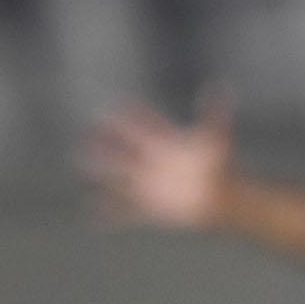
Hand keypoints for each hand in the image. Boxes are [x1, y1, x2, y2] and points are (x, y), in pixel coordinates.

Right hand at [85, 88, 235, 227]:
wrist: (223, 200)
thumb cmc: (222, 169)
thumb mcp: (216, 141)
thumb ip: (215, 116)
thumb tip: (222, 87)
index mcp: (167, 145)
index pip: (145, 126)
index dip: (133, 115)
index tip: (118, 103)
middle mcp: (154, 163)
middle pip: (126, 150)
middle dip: (108, 142)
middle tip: (89, 130)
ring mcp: (150, 185)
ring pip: (120, 178)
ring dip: (103, 171)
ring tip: (81, 162)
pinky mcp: (152, 207)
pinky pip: (127, 213)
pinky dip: (110, 215)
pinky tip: (93, 216)